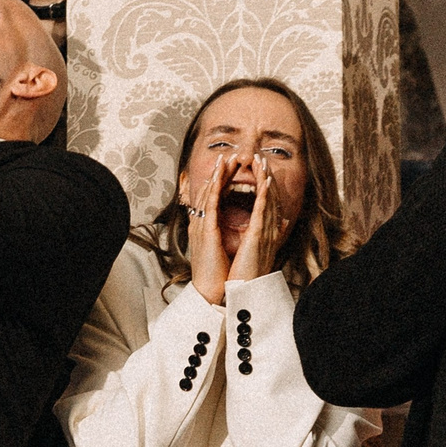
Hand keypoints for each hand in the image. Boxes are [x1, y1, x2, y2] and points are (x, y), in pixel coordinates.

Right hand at [186, 154, 234, 304]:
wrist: (210, 291)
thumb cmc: (219, 274)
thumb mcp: (225, 251)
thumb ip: (232, 236)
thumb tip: (246, 227)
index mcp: (206, 228)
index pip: (212, 199)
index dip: (220, 182)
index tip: (229, 168)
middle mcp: (200, 223)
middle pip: (208, 191)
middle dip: (218, 173)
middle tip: (228, 155)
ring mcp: (201, 225)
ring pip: (208, 193)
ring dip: (217, 174)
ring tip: (225, 158)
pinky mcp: (206, 230)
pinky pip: (210, 203)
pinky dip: (215, 187)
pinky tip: (220, 175)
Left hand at [226, 157, 287, 283]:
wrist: (245, 292)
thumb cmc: (248, 273)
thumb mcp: (261, 249)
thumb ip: (271, 233)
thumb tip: (283, 222)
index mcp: (266, 231)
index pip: (267, 202)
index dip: (266, 184)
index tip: (261, 168)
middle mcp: (268, 230)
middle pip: (269, 197)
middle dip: (265, 176)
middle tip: (261, 157)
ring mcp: (265, 233)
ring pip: (267, 200)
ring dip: (265, 179)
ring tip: (262, 161)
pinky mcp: (258, 238)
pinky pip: (262, 213)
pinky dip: (265, 196)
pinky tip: (266, 182)